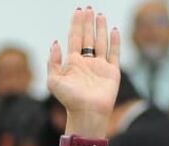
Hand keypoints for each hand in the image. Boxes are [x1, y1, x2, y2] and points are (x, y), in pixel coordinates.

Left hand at [47, 7, 120, 138]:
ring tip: (100, 15)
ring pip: (101, 42)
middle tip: (88, 8)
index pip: (75, 38)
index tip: (78, 11)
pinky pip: (114, 53)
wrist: (87, 113)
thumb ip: (53, 62)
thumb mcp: (54, 81)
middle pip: (87, 37)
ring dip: (100, 28)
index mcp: (73, 63)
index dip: (76, 25)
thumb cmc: (69, 99)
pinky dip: (115, 41)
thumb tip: (55, 43)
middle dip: (87, 23)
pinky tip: (114, 30)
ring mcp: (100, 66)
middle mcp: (86, 62)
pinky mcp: (112, 71)